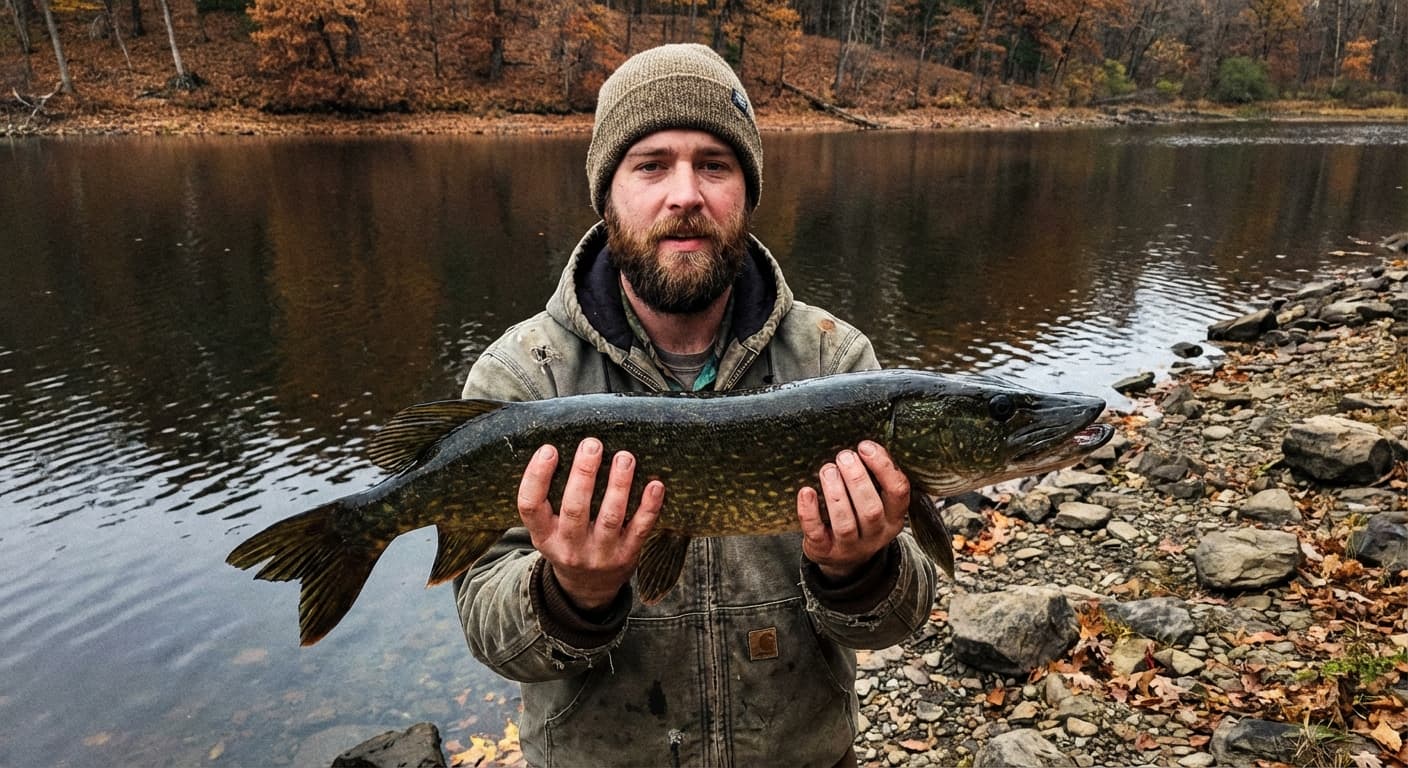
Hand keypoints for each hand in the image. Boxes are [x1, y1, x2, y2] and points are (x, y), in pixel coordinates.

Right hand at [517, 438, 664, 610]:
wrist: (588, 589)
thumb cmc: (568, 542)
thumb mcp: (547, 529)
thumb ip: (549, 498)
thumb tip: (559, 444)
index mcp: (543, 536)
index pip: (530, 506)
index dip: (537, 476)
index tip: (549, 449)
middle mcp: (569, 547)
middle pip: (575, 508)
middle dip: (584, 474)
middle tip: (592, 444)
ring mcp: (600, 554)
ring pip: (610, 517)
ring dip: (619, 485)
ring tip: (625, 457)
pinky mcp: (627, 556)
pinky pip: (640, 529)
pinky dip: (649, 507)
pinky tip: (655, 484)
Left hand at [797, 441, 908, 581]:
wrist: (845, 559)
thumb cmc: (860, 517)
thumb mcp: (878, 501)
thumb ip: (876, 477)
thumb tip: (864, 443)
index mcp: (894, 516)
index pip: (898, 492)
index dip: (883, 467)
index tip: (865, 446)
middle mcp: (876, 534)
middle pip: (871, 509)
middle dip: (857, 479)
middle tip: (843, 456)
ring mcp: (851, 546)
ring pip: (845, 523)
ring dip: (836, 494)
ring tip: (827, 470)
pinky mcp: (825, 551)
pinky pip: (816, 533)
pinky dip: (809, 512)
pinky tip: (806, 492)